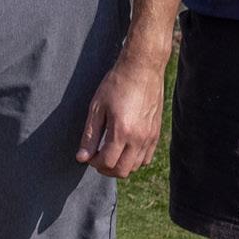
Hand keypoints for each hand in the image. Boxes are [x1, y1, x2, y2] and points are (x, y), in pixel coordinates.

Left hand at [75, 46, 167, 176]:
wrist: (142, 68)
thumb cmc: (117, 84)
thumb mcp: (97, 107)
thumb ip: (90, 136)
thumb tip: (82, 158)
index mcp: (122, 131)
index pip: (107, 163)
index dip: (95, 162)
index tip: (90, 154)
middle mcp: (139, 137)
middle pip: (122, 170)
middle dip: (106, 169)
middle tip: (98, 158)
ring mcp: (150, 136)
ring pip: (135, 166)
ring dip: (121, 166)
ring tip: (111, 153)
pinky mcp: (156, 132)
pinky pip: (147, 157)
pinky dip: (134, 160)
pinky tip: (125, 148)